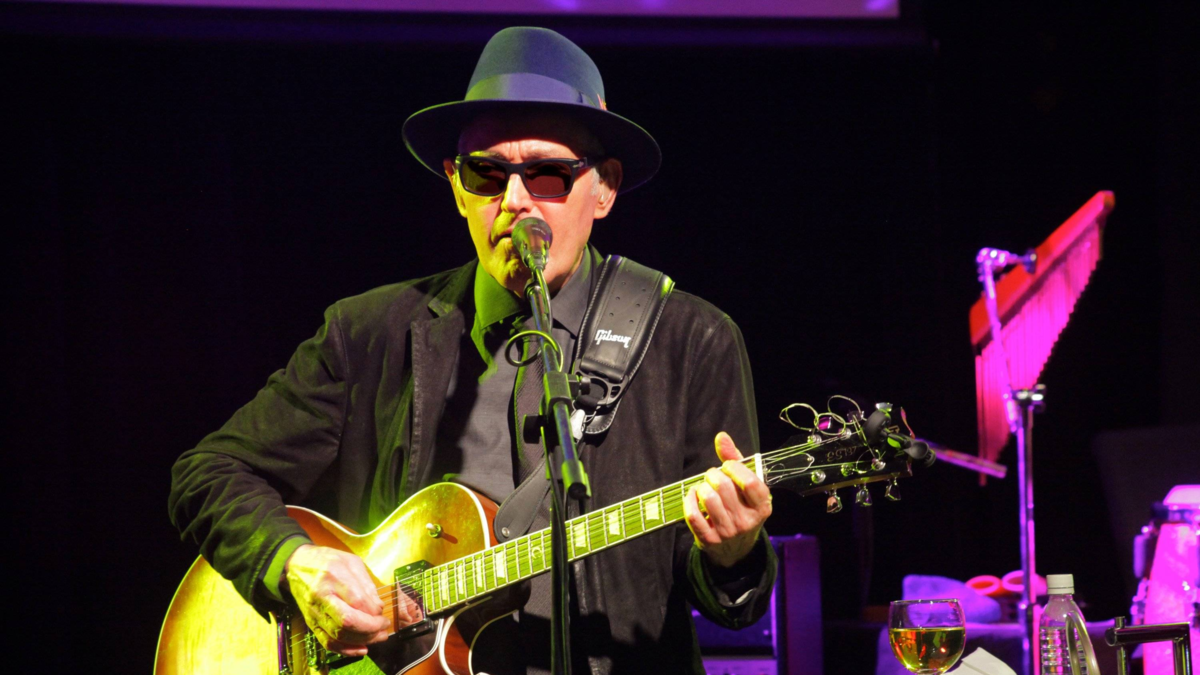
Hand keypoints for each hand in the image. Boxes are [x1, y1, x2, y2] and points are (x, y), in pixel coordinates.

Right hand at [285, 545, 397, 655]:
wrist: (298, 565)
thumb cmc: (327, 561)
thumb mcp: (351, 562)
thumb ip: (366, 584)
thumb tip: (378, 608)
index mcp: (334, 576)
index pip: (358, 601)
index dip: (374, 611)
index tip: (382, 613)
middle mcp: (321, 596)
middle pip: (347, 621)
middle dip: (370, 629)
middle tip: (384, 627)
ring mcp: (314, 611)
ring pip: (339, 635)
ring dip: (362, 640)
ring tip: (378, 637)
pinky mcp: (311, 623)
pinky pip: (327, 642)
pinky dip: (346, 649)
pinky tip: (361, 648)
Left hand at [683, 432, 772, 568]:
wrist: (736, 548)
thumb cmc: (741, 506)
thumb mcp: (745, 486)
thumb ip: (734, 459)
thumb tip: (721, 437)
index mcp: (762, 506)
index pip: (749, 482)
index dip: (734, 468)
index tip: (727, 466)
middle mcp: (747, 521)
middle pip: (724, 487)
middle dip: (713, 474)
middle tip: (712, 476)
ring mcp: (728, 532)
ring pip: (707, 498)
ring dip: (701, 486)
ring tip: (704, 486)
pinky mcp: (710, 540)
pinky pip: (693, 515)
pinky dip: (689, 500)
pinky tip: (693, 495)